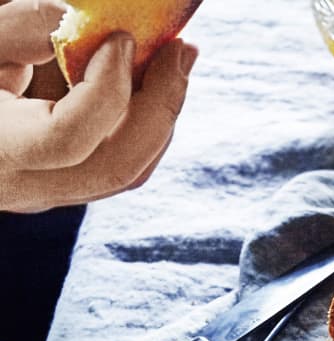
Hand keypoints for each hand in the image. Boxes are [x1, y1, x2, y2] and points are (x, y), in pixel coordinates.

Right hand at [0, 0, 197, 212]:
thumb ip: (18, 29)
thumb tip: (84, 23)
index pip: (67, 139)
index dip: (106, 90)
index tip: (121, 39)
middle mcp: (26, 185)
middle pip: (118, 168)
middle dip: (162, 105)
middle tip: (183, 49)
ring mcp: (49, 193)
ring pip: (129, 172)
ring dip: (163, 112)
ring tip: (178, 58)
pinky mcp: (66, 186)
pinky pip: (122, 164)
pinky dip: (145, 122)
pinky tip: (155, 80)